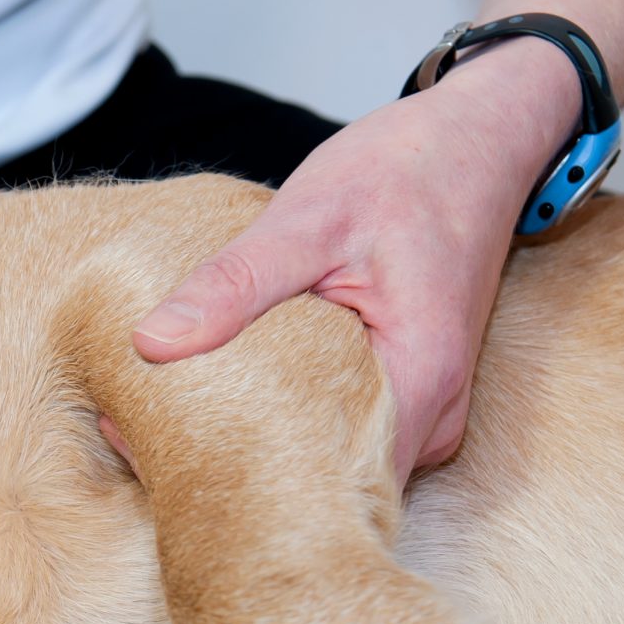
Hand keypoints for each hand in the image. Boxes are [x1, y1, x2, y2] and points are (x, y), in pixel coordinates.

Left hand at [130, 39, 581, 483]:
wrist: (479, 141)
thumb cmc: (408, 170)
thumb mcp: (308, 218)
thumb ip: (234, 284)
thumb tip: (151, 343)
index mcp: (420, 380)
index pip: (326, 482)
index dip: (243, 479)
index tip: (162, 461)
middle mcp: (432, 415)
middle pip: (327, 482)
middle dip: (240, 469)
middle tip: (144, 442)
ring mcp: (424, 409)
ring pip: (332, 459)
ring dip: (262, 444)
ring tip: (173, 423)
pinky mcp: (408, 393)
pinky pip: (341, 427)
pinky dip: (288, 416)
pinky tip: (230, 397)